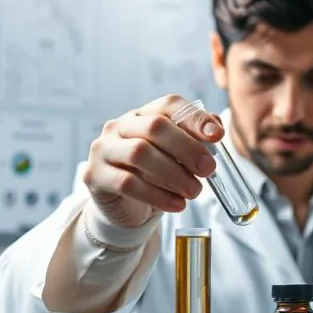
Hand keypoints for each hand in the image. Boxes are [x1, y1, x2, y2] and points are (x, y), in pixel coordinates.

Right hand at [83, 95, 221, 227]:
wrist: (125, 207)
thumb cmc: (155, 176)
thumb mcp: (178, 157)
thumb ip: (196, 139)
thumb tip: (216, 127)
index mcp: (143, 115)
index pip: (169, 105)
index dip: (195, 118)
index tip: (217, 136)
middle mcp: (120, 126)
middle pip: (155, 127)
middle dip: (187, 148)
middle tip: (209, 169)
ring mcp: (104, 149)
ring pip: (140, 153)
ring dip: (174, 174)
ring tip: (195, 191)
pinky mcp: (95, 175)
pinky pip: (127, 183)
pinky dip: (157, 195)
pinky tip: (177, 205)